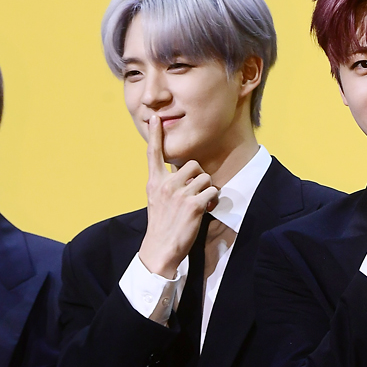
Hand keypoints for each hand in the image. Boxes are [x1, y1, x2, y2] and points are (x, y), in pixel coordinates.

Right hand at [138, 115, 218, 277]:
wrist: (160, 249)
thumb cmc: (161, 226)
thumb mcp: (156, 201)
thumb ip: (165, 185)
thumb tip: (180, 174)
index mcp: (155, 182)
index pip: (153, 153)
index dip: (155, 134)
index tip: (155, 117)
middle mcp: (166, 184)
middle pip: (192, 165)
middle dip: (198, 177)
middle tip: (195, 193)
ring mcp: (180, 194)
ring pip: (205, 177)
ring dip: (207, 189)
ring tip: (200, 204)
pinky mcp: (194, 205)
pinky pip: (213, 191)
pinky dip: (213, 200)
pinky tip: (206, 209)